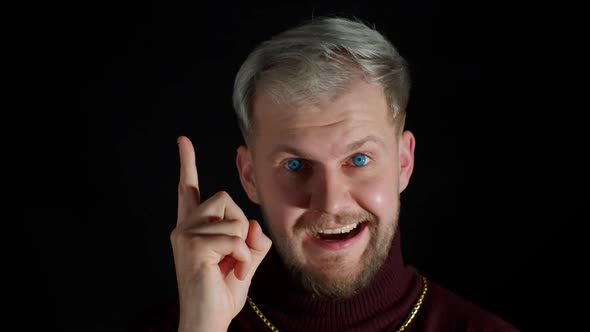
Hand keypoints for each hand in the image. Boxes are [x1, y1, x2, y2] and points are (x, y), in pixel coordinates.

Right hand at [171, 136, 271, 331]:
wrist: (208, 320)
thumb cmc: (223, 292)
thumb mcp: (246, 260)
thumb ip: (252, 238)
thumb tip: (254, 224)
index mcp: (194, 228)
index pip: (189, 190)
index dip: (187, 164)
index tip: (182, 141)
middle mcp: (184, 226)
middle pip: (225, 198)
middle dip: (241, 225)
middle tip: (233, 256)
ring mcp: (185, 234)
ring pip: (234, 218)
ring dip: (243, 245)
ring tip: (230, 267)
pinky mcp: (192, 245)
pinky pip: (236, 238)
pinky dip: (243, 258)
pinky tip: (232, 272)